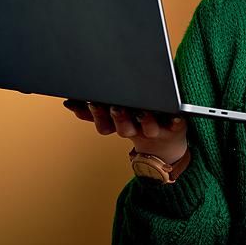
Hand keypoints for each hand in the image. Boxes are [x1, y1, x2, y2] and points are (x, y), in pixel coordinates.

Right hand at [63, 99, 188, 163]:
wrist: (167, 142)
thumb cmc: (139, 122)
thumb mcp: (114, 117)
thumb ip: (94, 110)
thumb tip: (69, 102)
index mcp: (120, 126)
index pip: (104, 125)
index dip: (97, 116)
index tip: (93, 102)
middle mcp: (136, 130)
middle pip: (123, 128)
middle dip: (118, 117)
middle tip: (115, 105)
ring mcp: (156, 130)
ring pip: (148, 128)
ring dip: (145, 121)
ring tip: (143, 111)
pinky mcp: (176, 128)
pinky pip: (176, 124)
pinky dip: (175, 120)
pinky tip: (175, 115)